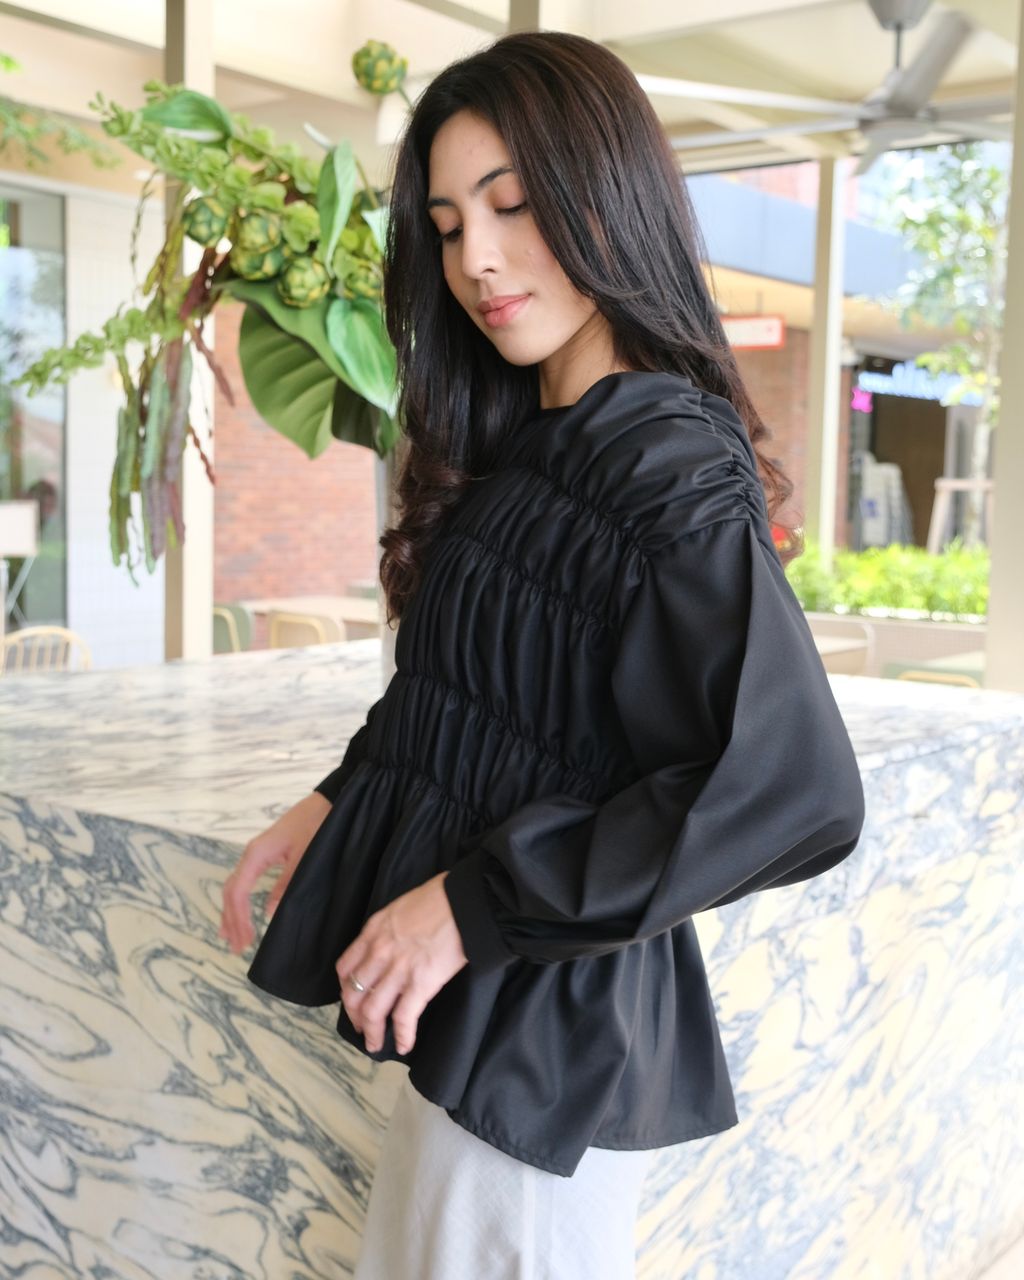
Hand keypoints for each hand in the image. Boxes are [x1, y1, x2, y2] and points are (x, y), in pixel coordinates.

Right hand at [219, 791, 332, 953]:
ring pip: (235, 886)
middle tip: (236, 947)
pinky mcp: (265, 854)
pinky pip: (244, 881)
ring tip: (231, 937)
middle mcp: (251, 854)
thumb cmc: (316, 825)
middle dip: (232, 919)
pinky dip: (240, 900)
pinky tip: (242, 912)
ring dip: (232, 912)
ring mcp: (256, 853)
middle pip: (231, 891)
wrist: (326, 800)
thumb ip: (287, 884)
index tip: (245, 941)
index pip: (238, 892)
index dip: (239, 918)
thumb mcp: (305, 857)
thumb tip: (269, 913)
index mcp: (257, 854)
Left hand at [337, 872, 467, 1056]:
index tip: (352, 997)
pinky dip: (402, 1036)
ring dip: (372, 1034)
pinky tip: (404, 1045)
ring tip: (376, 1044)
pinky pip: (403, 1018)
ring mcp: (399, 970)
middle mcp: (379, 952)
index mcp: (373, 931)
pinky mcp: (421, 984)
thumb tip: (393, 943)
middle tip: (361, 1027)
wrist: (465, 901)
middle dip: (354, 1016)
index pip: (345, 967)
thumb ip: (390, 928)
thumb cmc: (441, 898)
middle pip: (353, 994)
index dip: (345, 988)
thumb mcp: (401, 907)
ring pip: (372, 1011)